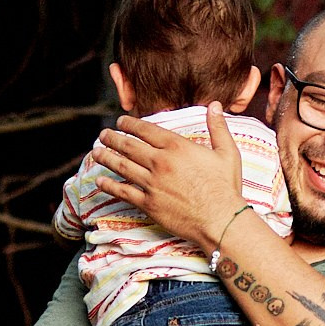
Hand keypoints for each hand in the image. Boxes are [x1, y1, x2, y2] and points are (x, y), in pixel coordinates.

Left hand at [92, 103, 245, 246]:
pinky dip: (109, 185)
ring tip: (96, 152)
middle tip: (103, 135)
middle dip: (113, 138)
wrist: (221, 220)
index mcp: (177, 147)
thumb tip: (216, 105)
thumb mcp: (227, 152)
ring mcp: (152, 184)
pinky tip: (100, 181)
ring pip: (122, 166)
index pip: (146, 130)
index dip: (130, 124)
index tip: (121, 121)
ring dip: (106, 157)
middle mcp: (160, 162)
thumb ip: (218, 127)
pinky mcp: (149, 204)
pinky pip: (123, 192)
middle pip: (129, 146)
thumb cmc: (226, 187)